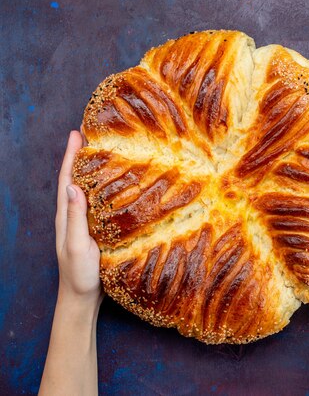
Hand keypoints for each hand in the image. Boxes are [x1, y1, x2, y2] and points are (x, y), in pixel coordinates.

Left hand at [55, 130, 101, 305]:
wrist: (81, 298)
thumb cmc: (78, 274)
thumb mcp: (77, 244)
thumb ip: (76, 217)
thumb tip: (73, 186)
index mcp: (66, 216)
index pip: (67, 179)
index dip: (70, 156)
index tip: (77, 134)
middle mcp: (73, 216)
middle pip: (76, 179)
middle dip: (81, 157)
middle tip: (92, 136)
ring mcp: (84, 224)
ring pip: (88, 191)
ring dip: (93, 171)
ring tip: (105, 153)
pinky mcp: (95, 232)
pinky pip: (99, 204)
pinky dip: (105, 189)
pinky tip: (117, 187)